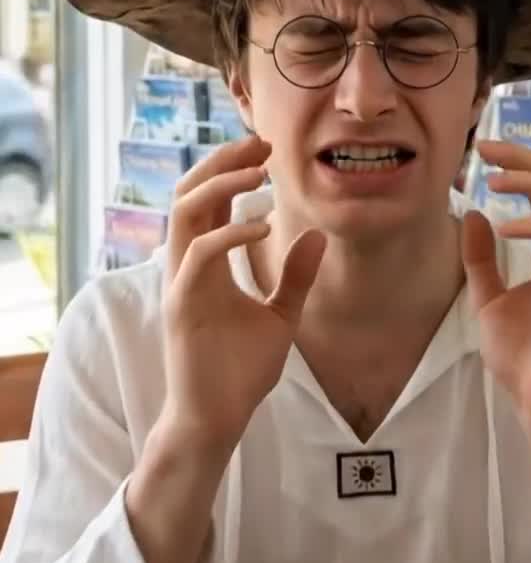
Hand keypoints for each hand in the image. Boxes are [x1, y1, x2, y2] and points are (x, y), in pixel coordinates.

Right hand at [161, 135, 325, 460]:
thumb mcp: (281, 315)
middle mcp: (185, 265)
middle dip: (221, 162)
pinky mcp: (183, 305)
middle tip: (260, 144)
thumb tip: (317, 235)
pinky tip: (263, 226)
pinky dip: (229, 234)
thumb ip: (295, 276)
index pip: (207, 201)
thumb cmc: (240, 372)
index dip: (231, 168)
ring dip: (219, 185)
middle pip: (188, 192)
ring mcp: (181, 283)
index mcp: (203, 263)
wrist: (218, 419)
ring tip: (258, 172)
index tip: (265, 149)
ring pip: (184, 212)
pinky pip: (199, 255)